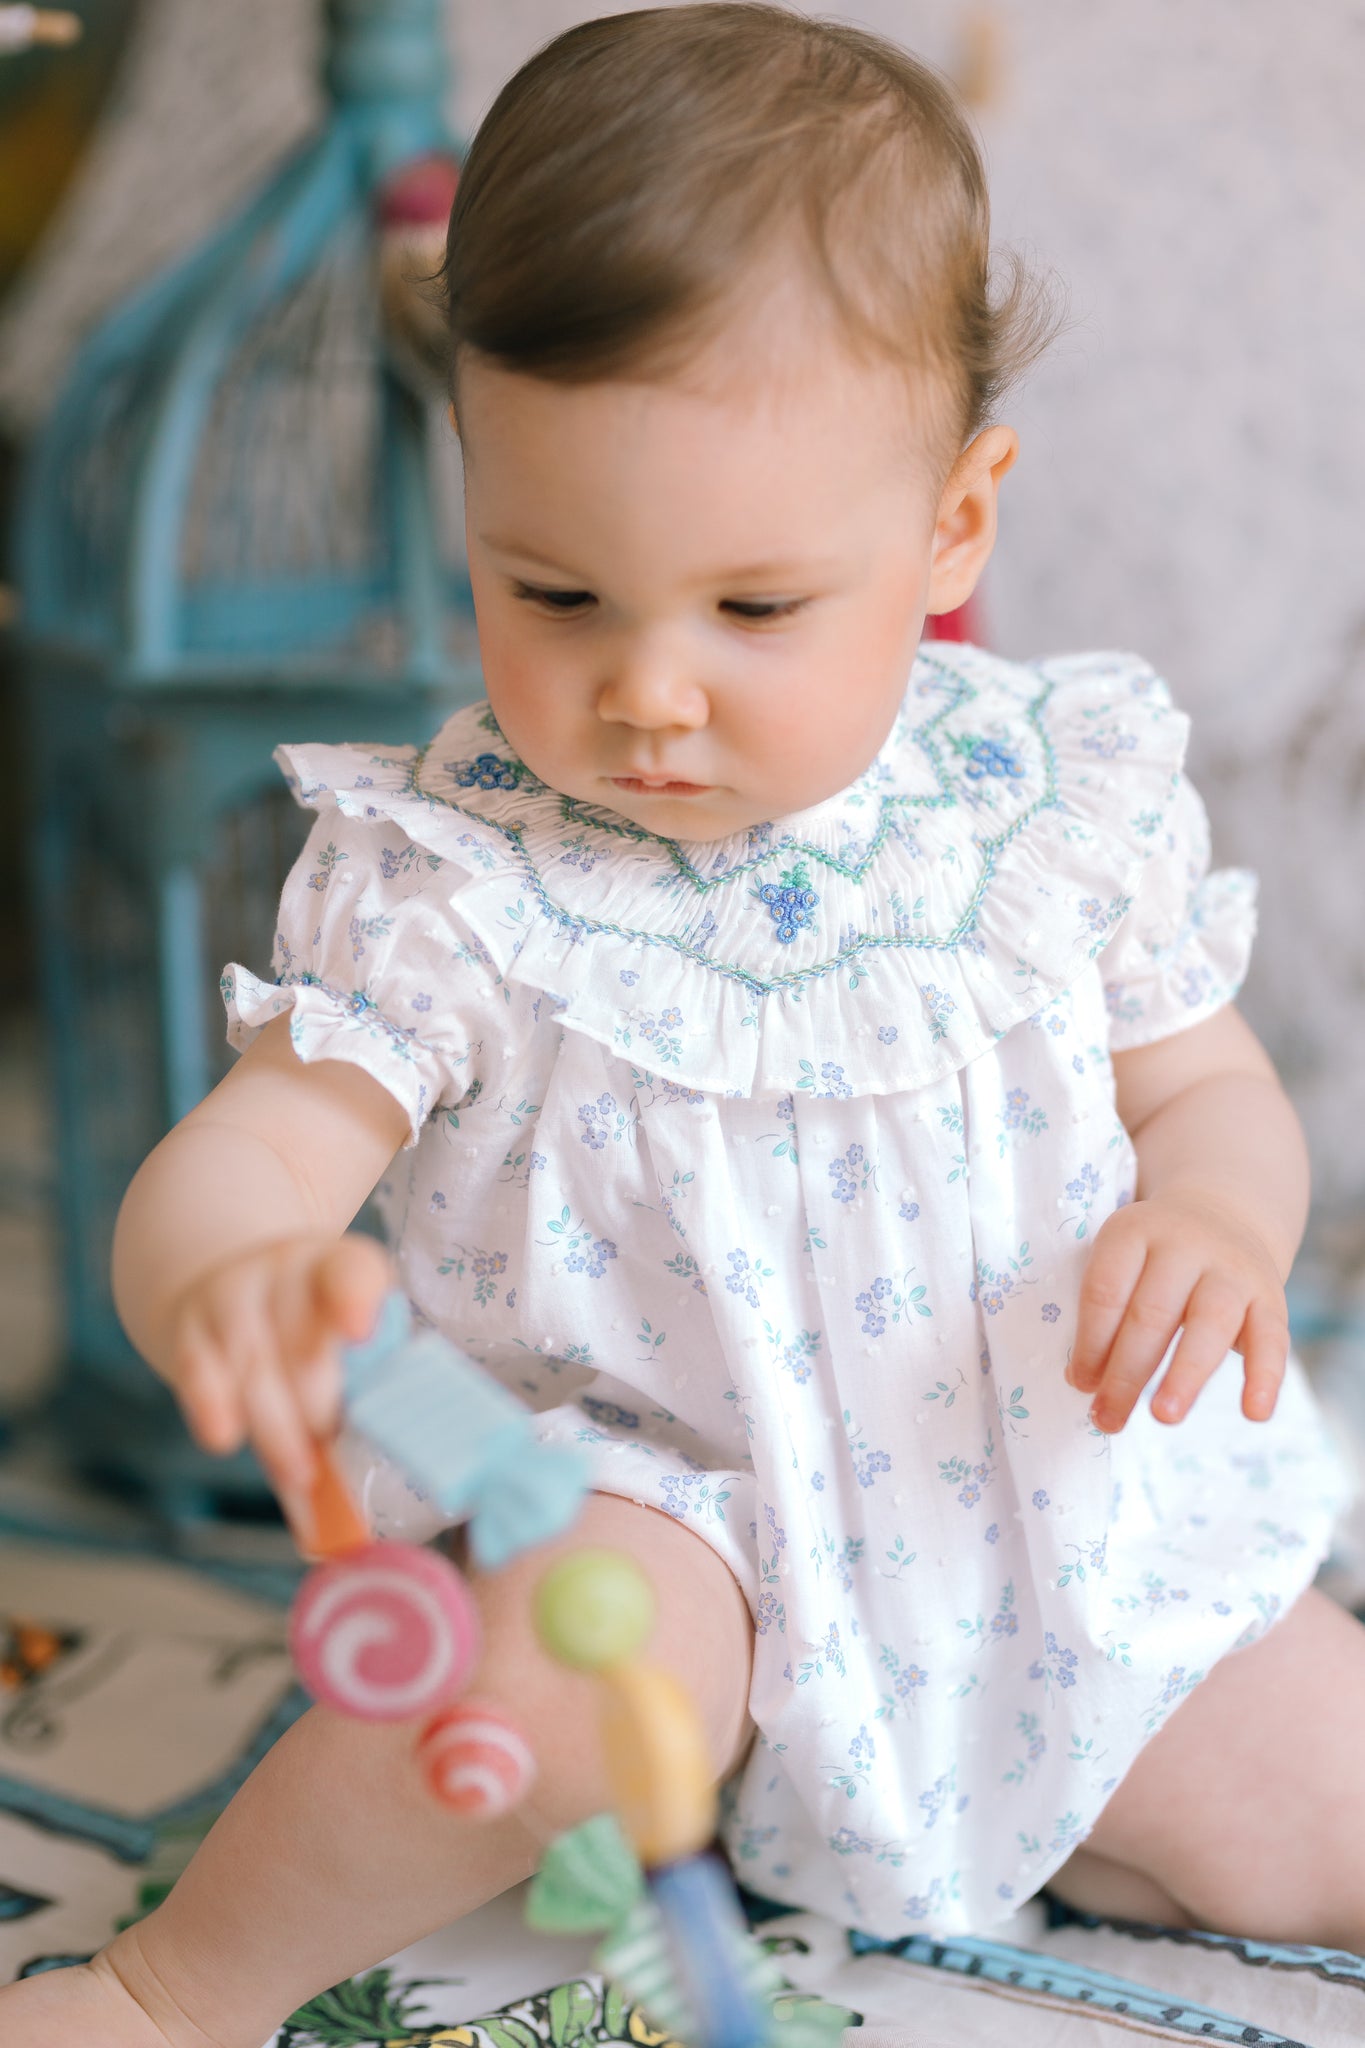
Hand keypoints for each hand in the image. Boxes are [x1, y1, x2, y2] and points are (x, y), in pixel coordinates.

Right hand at [164, 1233, 393, 1505]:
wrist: (234, 1287)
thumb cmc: (315, 1332)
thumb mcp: (352, 1340)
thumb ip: (365, 1396)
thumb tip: (370, 1498)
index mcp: (342, 1267)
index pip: (350, 1273)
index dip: (354, 1299)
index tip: (359, 1332)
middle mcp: (285, 1270)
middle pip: (298, 1337)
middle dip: (317, 1398)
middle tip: (331, 1446)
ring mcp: (232, 1294)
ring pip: (251, 1361)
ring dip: (276, 1425)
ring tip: (300, 1474)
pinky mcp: (190, 1326)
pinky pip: (198, 1368)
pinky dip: (212, 1406)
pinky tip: (224, 1439)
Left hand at [1066, 1191, 1288, 1433]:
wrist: (1223, 1214)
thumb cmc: (1155, 1258)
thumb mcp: (1123, 1262)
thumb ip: (1105, 1314)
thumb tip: (1084, 1382)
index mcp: (1133, 1232)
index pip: (1106, 1291)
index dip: (1090, 1343)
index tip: (1081, 1385)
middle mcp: (1184, 1244)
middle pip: (1152, 1313)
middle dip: (1127, 1372)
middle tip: (1109, 1418)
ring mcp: (1231, 1269)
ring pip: (1209, 1324)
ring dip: (1184, 1376)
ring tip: (1163, 1417)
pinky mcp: (1271, 1295)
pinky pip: (1272, 1338)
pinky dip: (1265, 1377)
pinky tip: (1255, 1414)